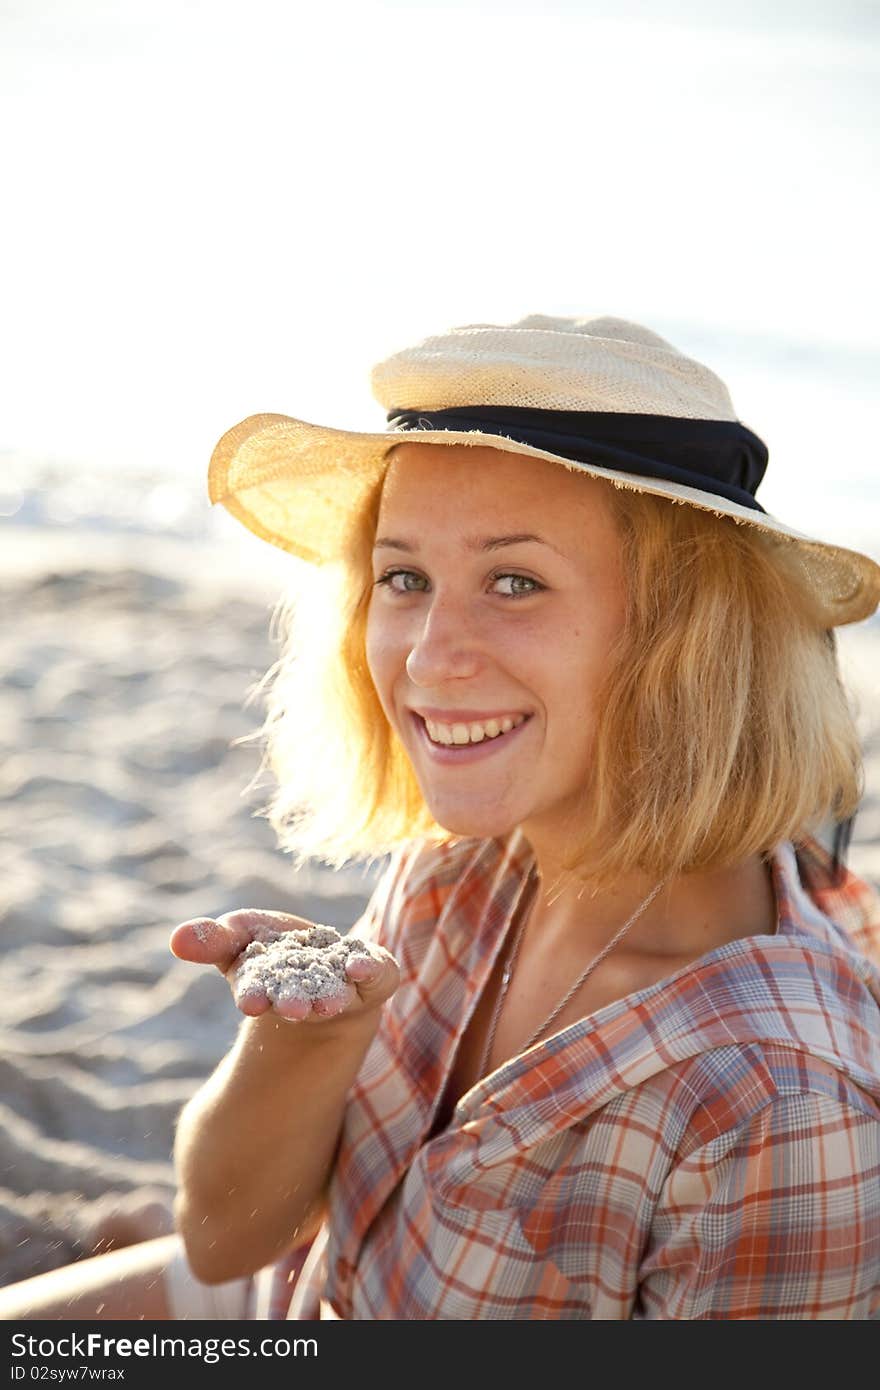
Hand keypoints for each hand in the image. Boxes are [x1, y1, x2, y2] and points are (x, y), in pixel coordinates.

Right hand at [169, 910, 399, 1024]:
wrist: (330, 973)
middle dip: (293, 1001)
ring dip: (329, 996)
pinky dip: (369, 970)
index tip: (250, 1002)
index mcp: (267, 985)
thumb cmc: (276, 952)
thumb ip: (213, 939)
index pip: (256, 990)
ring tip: (328, 1002)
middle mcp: (305, 992)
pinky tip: (363, 966)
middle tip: (293, 1009)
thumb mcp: (239, 937)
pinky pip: (376, 974)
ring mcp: (342, 985)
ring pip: (335, 993)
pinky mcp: (375, 975)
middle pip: (297, 997)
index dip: (253, 994)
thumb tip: (176, 939)